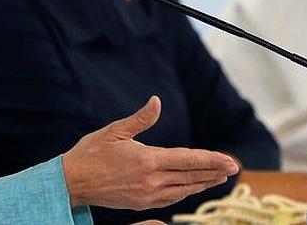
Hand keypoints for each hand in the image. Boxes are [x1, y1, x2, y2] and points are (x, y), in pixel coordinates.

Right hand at [62, 96, 238, 209]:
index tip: (230, 160)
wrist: (71, 182)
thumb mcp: (115, 131)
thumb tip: (156, 101)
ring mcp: (147, 195)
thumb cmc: (90, 153)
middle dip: (215, 171)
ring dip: (204, 182)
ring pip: (184, 189)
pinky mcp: (142, 204)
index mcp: (147, 160)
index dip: (212, 160)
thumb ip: (141, 118)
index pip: (188, 160)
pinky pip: (171, 198)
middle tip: (235, 168)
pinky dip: (186, 191)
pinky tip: (194, 186)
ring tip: (220, 177)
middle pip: (191, 176)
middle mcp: (151, 180)